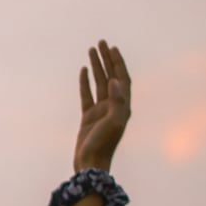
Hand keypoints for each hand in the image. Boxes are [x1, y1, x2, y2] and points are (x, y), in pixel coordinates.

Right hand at [73, 39, 131, 172]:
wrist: (91, 163)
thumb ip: (117, 101)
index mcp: (122, 106)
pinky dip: (85, 81)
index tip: (112, 48)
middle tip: (101, 42)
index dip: (118, 63)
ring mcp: (100, 111)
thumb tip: (114, 81)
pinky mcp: (88, 117)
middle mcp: (113, 106)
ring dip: (96, 66)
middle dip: (107, 59)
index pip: (122, 79)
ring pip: (98, 83)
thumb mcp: (114, 122)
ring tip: (91, 50)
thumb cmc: (103, 145)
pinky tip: (83, 70)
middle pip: (110, 76)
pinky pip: (87, 94)